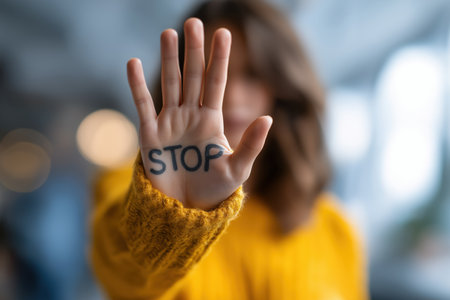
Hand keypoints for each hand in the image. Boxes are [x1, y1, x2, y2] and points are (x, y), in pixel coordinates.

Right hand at [127, 18, 271, 210]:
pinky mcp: (150, 135)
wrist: (185, 209)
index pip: (217, 82)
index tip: (223, 32)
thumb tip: (268, 117)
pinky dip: (138, 85)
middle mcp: (190, 116)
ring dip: (168, 59)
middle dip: (193, 50)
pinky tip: (134, 63)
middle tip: (193, 23)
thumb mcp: (237, 169)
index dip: (219, 58)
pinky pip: (143, 105)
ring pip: (169, 84)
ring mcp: (170, 123)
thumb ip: (251, 144)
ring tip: (168, 33)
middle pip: (193, 76)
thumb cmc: (214, 190)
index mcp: (212, 120)